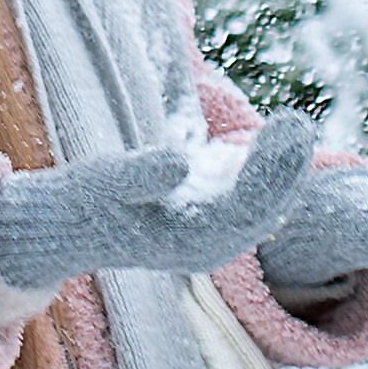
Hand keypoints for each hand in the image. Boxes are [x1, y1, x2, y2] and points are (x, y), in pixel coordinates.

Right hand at [0, 112, 313, 285]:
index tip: (285, 126)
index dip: (271, 167)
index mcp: (189, 243)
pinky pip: (247, 200)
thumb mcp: (103, 182)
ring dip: (280, 166)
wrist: (69, 227)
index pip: (247, 207)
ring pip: (261, 205)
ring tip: (294, 123)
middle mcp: (209, 248)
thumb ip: (140, 174)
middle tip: (298, 120)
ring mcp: (212, 239)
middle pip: (263, 208)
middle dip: (286, 165)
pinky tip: (275, 140)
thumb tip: (181, 161)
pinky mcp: (208, 223)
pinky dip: (262, 172)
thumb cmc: (84, 202)